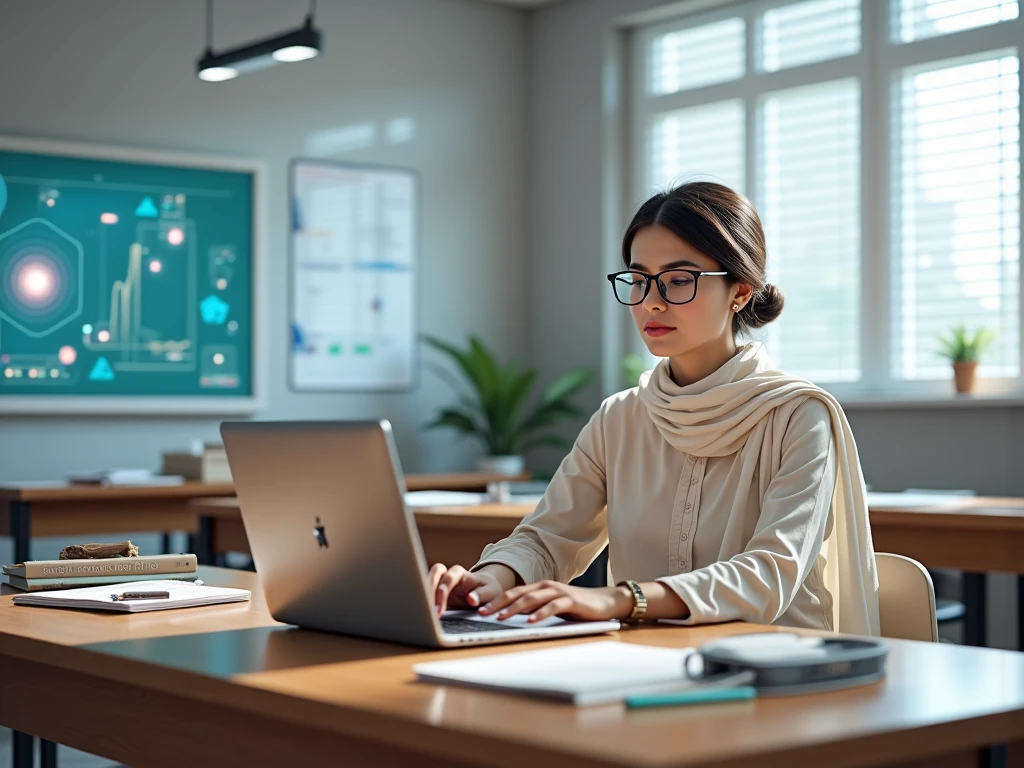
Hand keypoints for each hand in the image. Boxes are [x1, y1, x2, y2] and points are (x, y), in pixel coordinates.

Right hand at [429, 564, 504, 615]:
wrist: (485, 592)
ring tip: (426, 615)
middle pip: (434, 573)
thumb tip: (471, 599)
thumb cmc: (488, 590)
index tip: (441, 607)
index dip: (443, 591)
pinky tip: (425, 615)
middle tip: (432, 612)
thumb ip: (481, 595)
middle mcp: (448, 576)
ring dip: (424, 597)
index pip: (449, 577)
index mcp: (461, 574)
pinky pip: (426, 595)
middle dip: (430, 592)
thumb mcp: (490, 593)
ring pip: (426, 581)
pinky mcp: (436, 595)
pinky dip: (424, 603)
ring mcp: (440, 584)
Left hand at [479, 580, 633, 622]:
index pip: (512, 593)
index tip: (479, 609)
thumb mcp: (552, 608)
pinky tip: (530, 621)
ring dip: (514, 608)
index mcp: (539, 588)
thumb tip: (511, 620)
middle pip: (517, 594)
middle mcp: (546, 587)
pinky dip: (540, 614)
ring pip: (531, 599)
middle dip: (497, 603)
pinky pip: (552, 607)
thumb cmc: (577, 607)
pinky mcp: (571, 600)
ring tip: (500, 617)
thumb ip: (535, 610)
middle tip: (482, 613)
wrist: (606, 601)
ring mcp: (558, 592)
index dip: (495, 600)